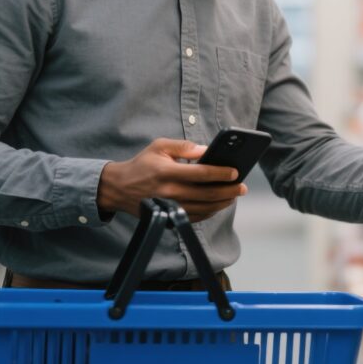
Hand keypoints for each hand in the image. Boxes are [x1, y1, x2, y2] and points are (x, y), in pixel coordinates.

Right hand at [96, 138, 245, 221]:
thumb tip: (206, 150)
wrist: (120, 188)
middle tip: (242, 187)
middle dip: (228, 191)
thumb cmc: (142, 164)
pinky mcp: (169, 216)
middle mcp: (170, 192)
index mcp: (167, 172)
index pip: (201, 174)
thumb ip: (183, 146)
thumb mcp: (159, 146)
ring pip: (204, 209)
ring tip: (234, 196)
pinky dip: (210, 212)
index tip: (235, 171)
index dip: (221, 173)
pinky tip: (219, 204)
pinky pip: (196, 217)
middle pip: (207, 194)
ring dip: (222, 203)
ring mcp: (170, 207)